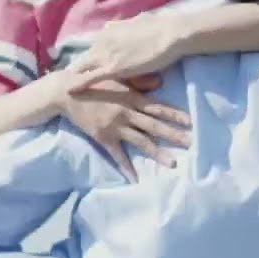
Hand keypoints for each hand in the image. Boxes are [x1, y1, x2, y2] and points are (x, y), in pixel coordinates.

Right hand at [53, 71, 191, 179]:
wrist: (67, 93)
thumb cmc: (94, 83)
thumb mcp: (118, 79)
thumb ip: (139, 83)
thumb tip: (161, 83)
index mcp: (131, 98)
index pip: (158, 107)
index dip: (175, 114)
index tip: (190, 121)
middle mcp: (127, 113)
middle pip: (154, 126)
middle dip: (173, 135)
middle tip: (191, 143)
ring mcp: (116, 127)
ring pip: (141, 141)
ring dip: (158, 153)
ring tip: (173, 163)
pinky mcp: (104, 137)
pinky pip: (118, 155)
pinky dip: (126, 167)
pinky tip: (135, 178)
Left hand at [68, 14, 186, 92]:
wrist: (170, 34)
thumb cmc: (161, 27)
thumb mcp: (139, 21)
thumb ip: (127, 27)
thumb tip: (121, 25)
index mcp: (110, 30)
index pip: (95, 45)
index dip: (91, 56)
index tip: (85, 63)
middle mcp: (104, 40)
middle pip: (86, 56)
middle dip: (77, 67)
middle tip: (67, 78)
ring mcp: (107, 54)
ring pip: (84, 66)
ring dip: (75, 76)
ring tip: (64, 86)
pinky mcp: (113, 68)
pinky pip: (91, 77)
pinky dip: (79, 84)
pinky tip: (70, 91)